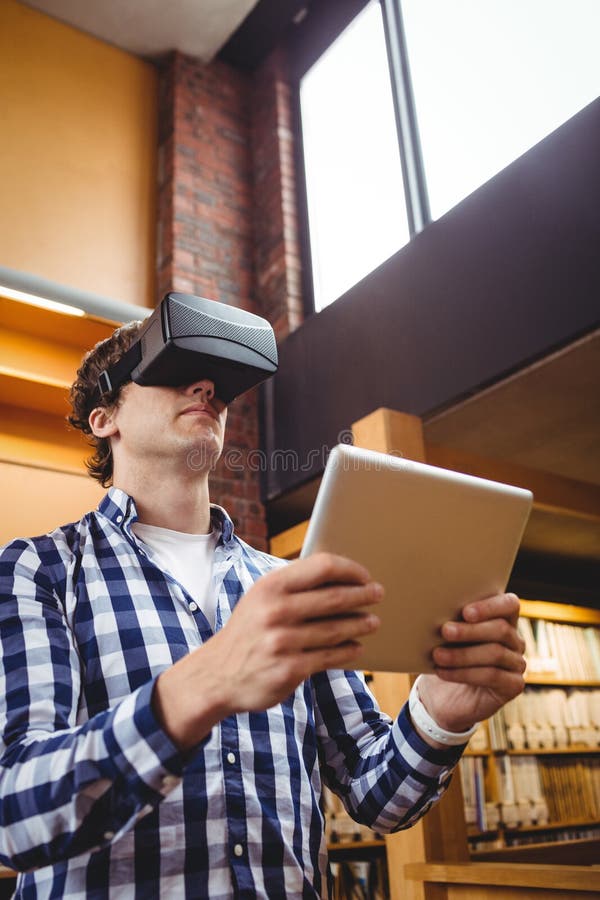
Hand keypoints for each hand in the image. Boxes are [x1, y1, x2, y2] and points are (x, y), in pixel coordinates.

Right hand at [153, 553, 381, 749]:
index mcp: (271, 586)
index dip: (350, 570)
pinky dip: (348, 651)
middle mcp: (276, 611)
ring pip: (337, 629)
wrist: (217, 674)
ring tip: (373, 622)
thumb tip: (338, 572)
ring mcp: (283, 642)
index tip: (364, 576)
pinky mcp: (290, 669)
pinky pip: (330, 657)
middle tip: (378, 594)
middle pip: (335, 597)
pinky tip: (356, 647)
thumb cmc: (248, 630)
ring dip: (360, 624)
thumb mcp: (261, 597)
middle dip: (363, 595)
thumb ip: (294, 585)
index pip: (323, 567)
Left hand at [416, 593, 525, 735]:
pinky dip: (464, 673)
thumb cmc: (444, 656)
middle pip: (501, 629)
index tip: (465, 612)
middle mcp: (514, 640)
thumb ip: (451, 622)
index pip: (509, 604)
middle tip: (445, 631)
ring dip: (463, 654)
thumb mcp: (444, 637)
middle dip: (470, 630)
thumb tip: (436, 608)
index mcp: (502, 619)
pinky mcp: (513, 686)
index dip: (490, 606)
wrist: (441, 696)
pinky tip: (443, 672)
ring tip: (437, 655)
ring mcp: (516, 663)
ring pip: (495, 653)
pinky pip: (492, 676)